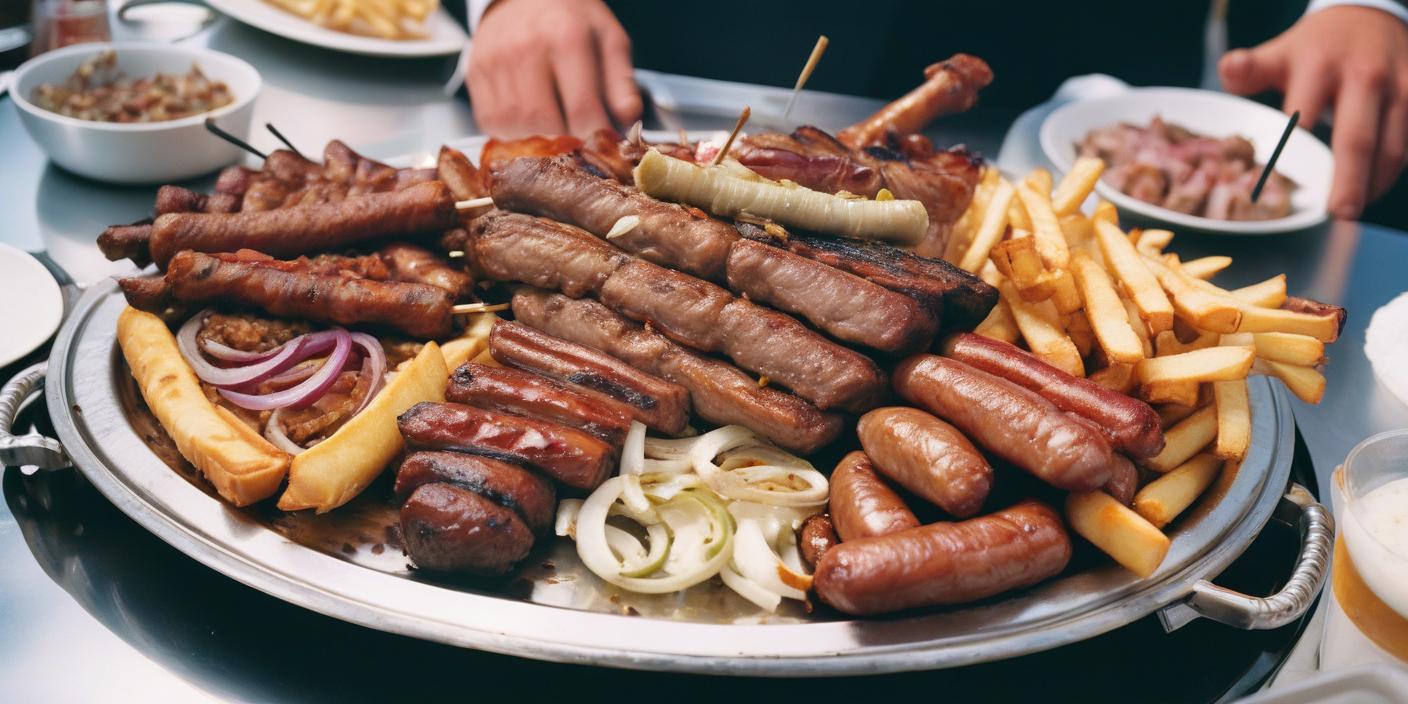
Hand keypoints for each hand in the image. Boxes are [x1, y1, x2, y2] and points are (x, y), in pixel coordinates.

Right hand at [467, 0, 641, 137]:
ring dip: (537, 146)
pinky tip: (530, 128)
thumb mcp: (609, 40)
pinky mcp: (475, 72)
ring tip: (555, 140)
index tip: (603, 149)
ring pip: (513, 127)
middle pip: (543, 124)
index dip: (595, 140)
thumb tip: (627, 122)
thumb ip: (621, 82)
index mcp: (567, 38)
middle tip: (578, 151)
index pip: (582, 109)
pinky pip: (490, 122)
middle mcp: (526, 48)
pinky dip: (512, 136)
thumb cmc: (573, 21)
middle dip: (564, 148)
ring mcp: (495, 61)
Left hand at [1219, 6, 1407, 219]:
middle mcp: (1365, 76)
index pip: (1303, 117)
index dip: (1292, 154)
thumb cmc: (1318, 47)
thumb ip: (1251, 69)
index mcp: (1321, 65)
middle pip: (1356, 139)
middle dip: (1349, 181)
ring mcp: (1401, 86)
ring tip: (1353, 208)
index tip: (1280, 186)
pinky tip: (1374, 187)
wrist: (1372, 16)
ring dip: (1374, 183)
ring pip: (1393, 147)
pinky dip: (1394, 170)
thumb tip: (1228, 68)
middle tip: (1339, 213)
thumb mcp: (1282, 53)